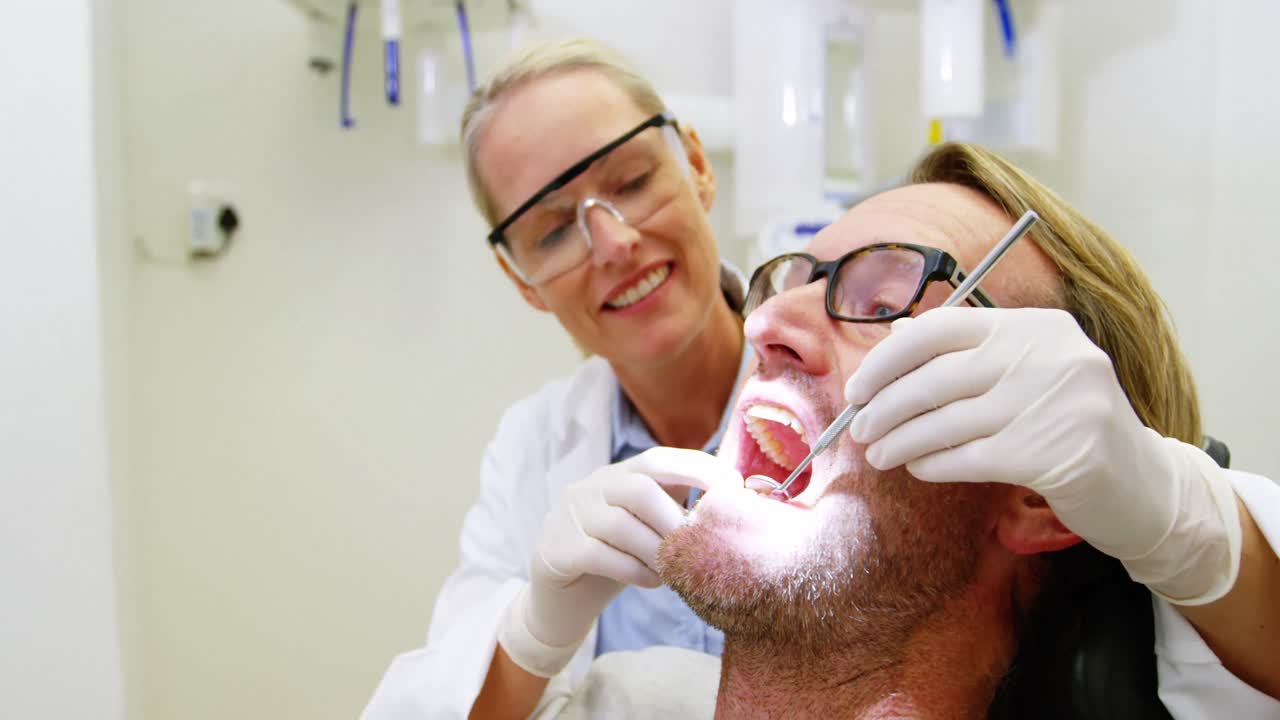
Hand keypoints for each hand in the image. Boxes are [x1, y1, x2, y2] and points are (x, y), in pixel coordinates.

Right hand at [498, 447, 741, 676]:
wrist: (561, 601)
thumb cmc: (615, 560)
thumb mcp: (645, 529)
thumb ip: (674, 511)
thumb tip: (730, 507)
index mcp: (616, 476)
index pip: (656, 460)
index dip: (696, 469)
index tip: (732, 487)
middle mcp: (589, 488)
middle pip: (639, 489)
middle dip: (676, 519)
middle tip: (699, 547)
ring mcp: (568, 517)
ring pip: (620, 525)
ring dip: (657, 551)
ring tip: (676, 572)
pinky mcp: (555, 549)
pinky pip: (599, 555)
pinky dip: (634, 570)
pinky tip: (652, 581)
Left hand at [844, 307, 1239, 603]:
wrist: (1144, 487)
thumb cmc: (1069, 425)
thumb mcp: (1027, 374)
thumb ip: (967, 352)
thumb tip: (894, 335)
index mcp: (1036, 326)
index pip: (941, 328)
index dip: (888, 359)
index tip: (860, 387)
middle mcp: (1047, 357)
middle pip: (934, 378)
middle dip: (884, 407)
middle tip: (860, 429)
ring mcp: (1053, 405)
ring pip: (944, 422)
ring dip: (899, 442)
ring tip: (878, 454)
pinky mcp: (1051, 455)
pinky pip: (965, 458)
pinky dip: (931, 464)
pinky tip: (917, 468)